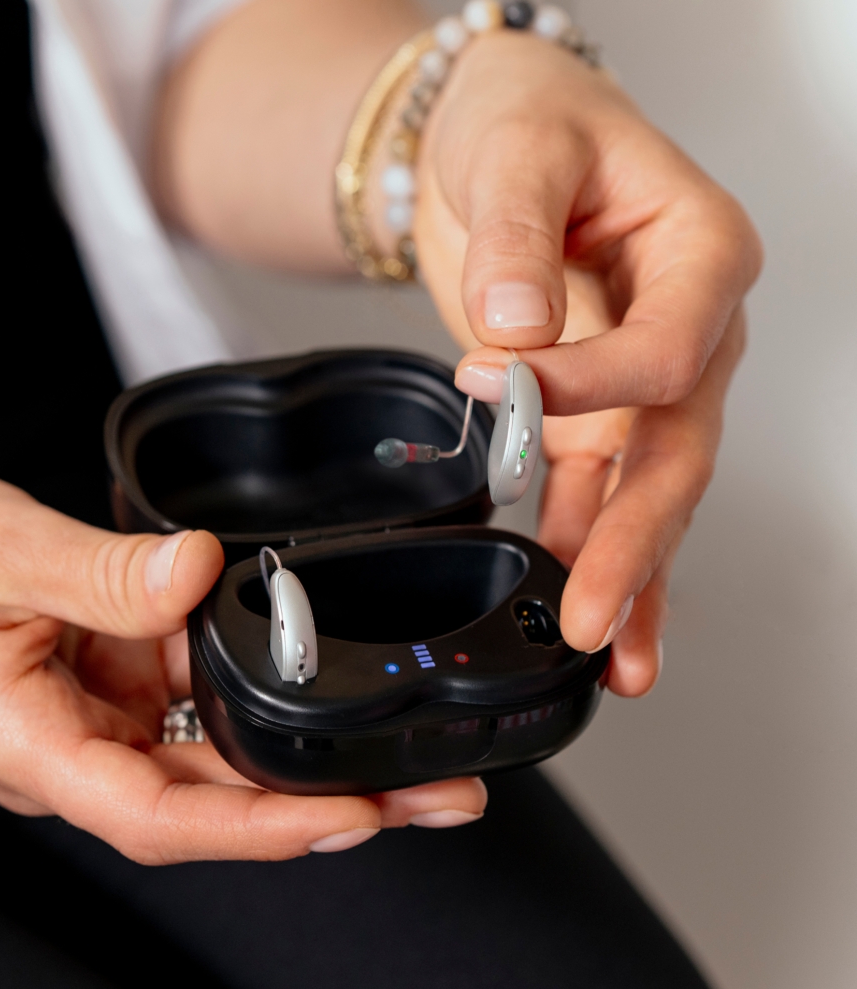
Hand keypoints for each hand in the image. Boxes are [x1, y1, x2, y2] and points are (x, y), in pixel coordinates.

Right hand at [0, 463, 485, 862]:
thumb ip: (100, 571)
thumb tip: (201, 571)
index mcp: (33, 746)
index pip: (163, 815)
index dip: (263, 827)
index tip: (354, 818)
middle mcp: (74, 748)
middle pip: (213, 799)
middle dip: (325, 802)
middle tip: (433, 795)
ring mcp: (92, 718)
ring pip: (212, 753)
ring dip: (304, 756)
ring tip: (407, 755)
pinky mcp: (102, 682)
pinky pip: (189, 698)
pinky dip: (252, 692)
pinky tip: (312, 681)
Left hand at [412, 32, 759, 692]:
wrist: (500, 140)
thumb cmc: (529, 123)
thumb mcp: (519, 152)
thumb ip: (520, 241)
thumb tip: (515, 333)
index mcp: (700, 253)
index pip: (668, 350)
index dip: (589, 385)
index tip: (500, 386)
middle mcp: (690, 328)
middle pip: (677, 449)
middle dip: (635, 539)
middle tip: (589, 615)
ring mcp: (647, 383)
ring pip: (649, 492)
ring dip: (626, 576)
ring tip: (602, 652)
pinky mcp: (595, 415)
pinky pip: (607, 496)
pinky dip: (598, 556)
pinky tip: (597, 623)